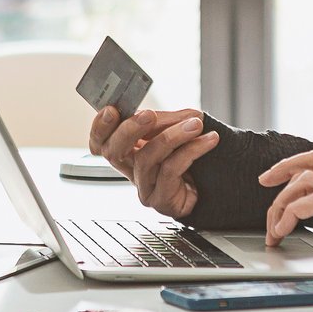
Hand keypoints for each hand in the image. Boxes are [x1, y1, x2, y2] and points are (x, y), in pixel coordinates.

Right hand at [90, 105, 220, 219]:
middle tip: (150, 114)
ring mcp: (145, 188)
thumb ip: (170, 122)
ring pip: (147, 158)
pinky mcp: (161, 201)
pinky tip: (208, 140)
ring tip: (195, 124)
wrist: (212, 191)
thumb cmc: (192, 163)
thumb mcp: (176, 134)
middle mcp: (131, 171)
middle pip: (114, 152)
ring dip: (172, 135)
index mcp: (128, 152)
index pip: (101, 142)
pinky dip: (191, 150)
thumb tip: (186, 112)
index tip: (112, 109)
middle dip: (129, 129)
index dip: (100, 127)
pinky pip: (170, 170)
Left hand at [259, 149, 312, 251]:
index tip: (280, 171)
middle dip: (283, 169)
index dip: (300, 161)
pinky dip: (290, 215)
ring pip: (305, 181)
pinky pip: (310, 203)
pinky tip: (283, 230)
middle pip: (311, 161)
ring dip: (282, 202)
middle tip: (264, 181)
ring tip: (272, 225)